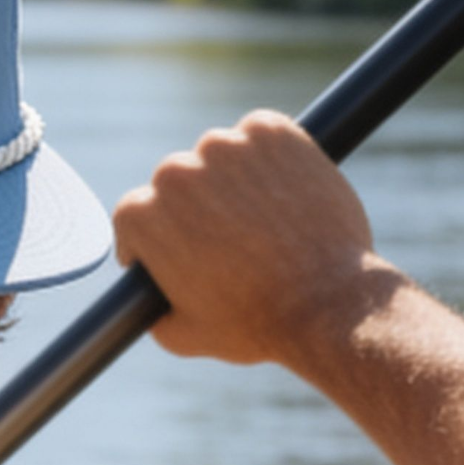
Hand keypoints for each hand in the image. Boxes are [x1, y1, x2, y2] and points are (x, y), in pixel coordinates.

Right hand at [110, 112, 391, 374]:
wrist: (325, 302)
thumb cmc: (253, 324)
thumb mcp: (184, 334)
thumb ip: (152, 309)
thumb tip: (147, 296)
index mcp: (143, 215)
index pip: (138, 213)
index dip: (159, 235)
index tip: (183, 249)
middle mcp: (176, 171)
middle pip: (179, 181)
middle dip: (199, 206)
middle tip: (233, 240)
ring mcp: (226, 145)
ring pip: (222, 156)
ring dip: (235, 179)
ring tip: (265, 221)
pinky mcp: (271, 130)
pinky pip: (261, 135)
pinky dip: (271, 157)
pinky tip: (285, 195)